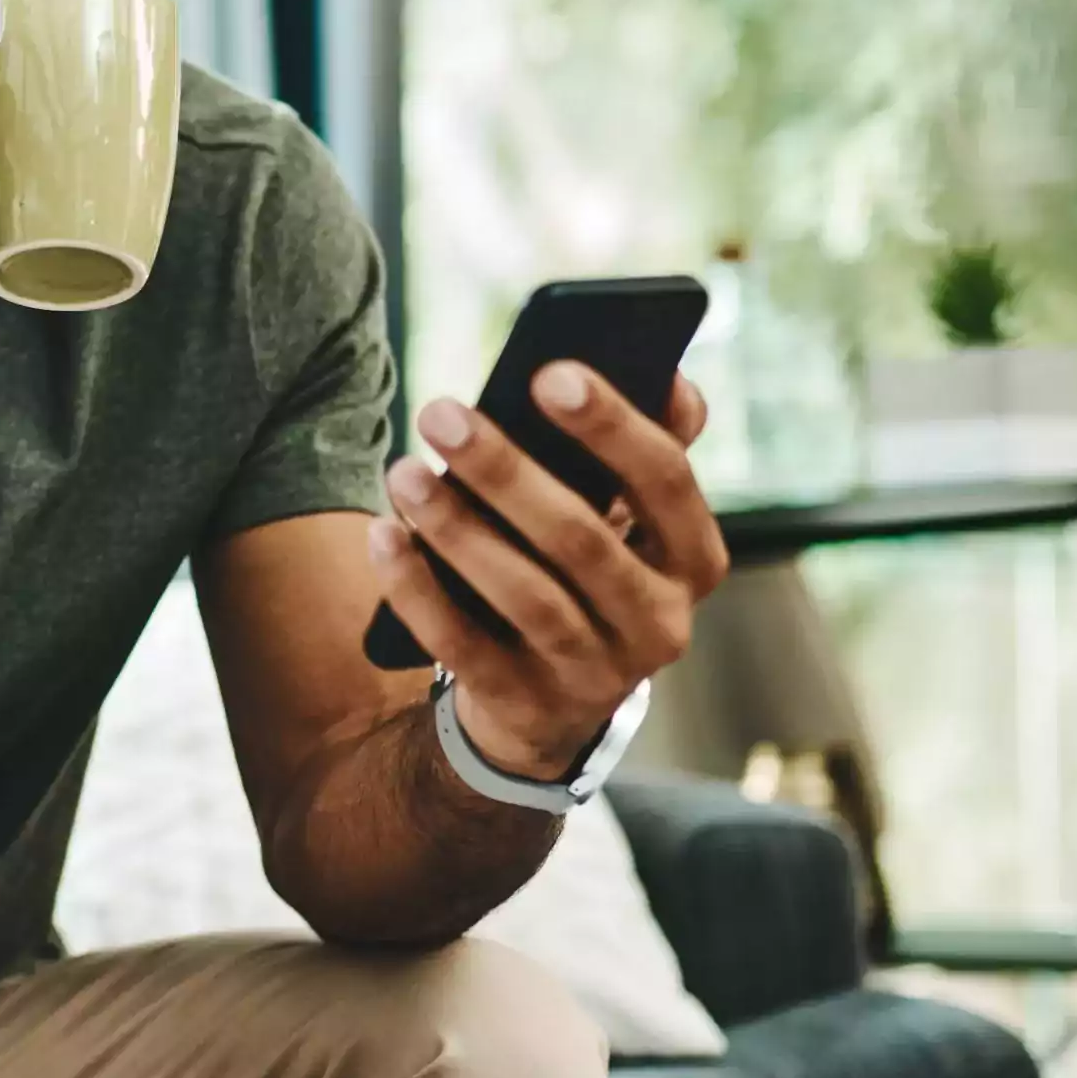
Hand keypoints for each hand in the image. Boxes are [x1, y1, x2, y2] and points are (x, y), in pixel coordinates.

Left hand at [367, 365, 729, 782]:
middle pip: (580, 539)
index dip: (613, 426)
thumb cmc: (585, 575)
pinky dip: (417, 588)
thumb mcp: (628, 521)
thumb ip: (647, 450)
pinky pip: (463, 645)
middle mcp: (659, 622)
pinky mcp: (526, 706)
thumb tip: (669, 374)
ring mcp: (594, 673)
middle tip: (440, 412)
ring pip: (523, 594)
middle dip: (505, 470)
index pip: (666, 482)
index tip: (549, 371)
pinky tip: (383, 536)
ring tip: (402, 472)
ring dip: (455, 527)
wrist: (549, 705)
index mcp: (693, 559)